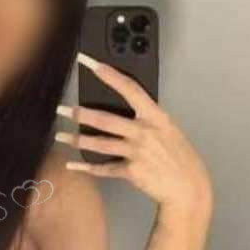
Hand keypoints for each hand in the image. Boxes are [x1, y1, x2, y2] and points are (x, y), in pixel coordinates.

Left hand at [55, 53, 212, 216]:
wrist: (189, 187)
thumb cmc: (179, 157)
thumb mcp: (168, 130)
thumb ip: (146, 119)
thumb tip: (122, 108)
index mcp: (156, 116)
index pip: (129, 88)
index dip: (108, 73)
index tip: (89, 62)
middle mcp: (145, 132)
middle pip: (105, 119)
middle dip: (80, 114)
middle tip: (62, 109)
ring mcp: (137, 152)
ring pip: (100, 144)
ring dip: (77, 140)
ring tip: (60, 136)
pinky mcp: (131, 171)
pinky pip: (103, 168)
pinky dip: (86, 167)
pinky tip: (72, 165)